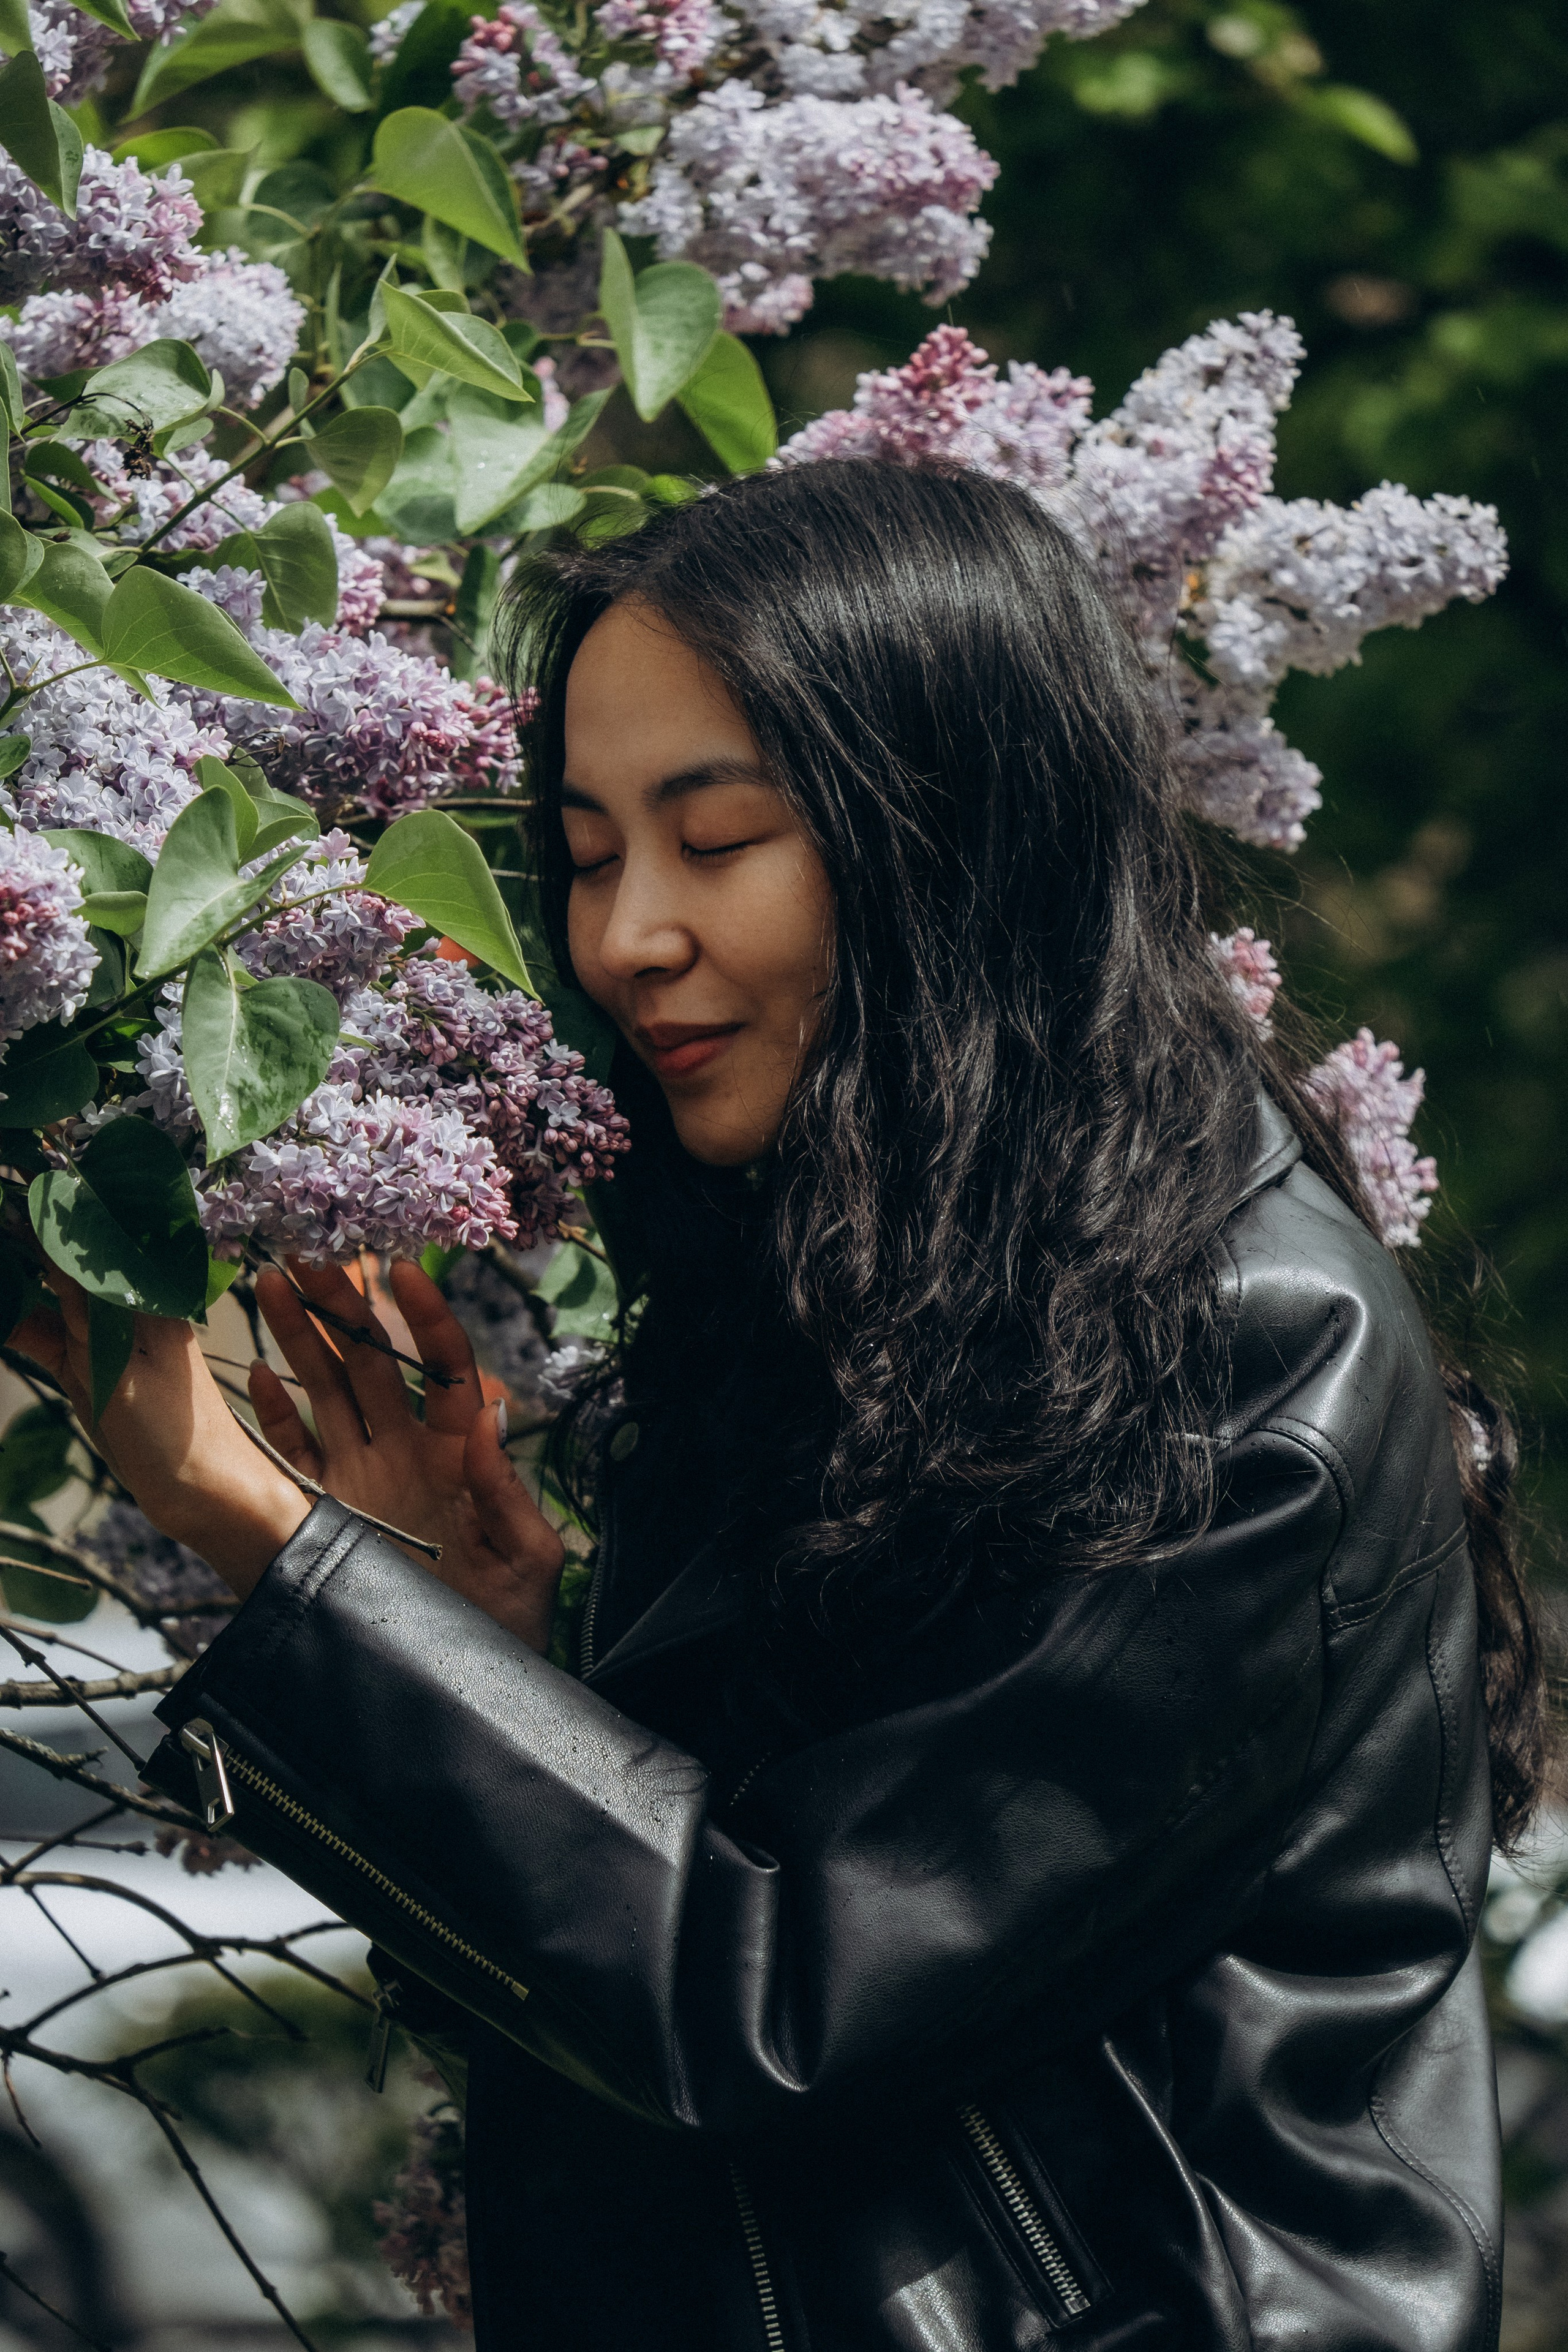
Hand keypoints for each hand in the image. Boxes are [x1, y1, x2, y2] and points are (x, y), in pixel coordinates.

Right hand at [14, 1259, 565, 1653]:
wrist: (461, 1695)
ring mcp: (362, 1480)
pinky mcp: (325, 1514)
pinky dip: (273, 1415)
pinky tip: (253, 1373)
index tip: (399, 1269)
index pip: (443, 1367)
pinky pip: (293, 1453)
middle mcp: (406, 1455)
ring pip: (327, 1391)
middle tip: (312, 1253)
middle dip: (344, 1307)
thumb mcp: (526, 1561)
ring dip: (300, 1338)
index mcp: (458, 1454)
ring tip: (273, 1281)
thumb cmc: (509, 1629)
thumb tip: (487, 1423)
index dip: (424, 1317)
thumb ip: (507, 1493)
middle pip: (373, 1363)